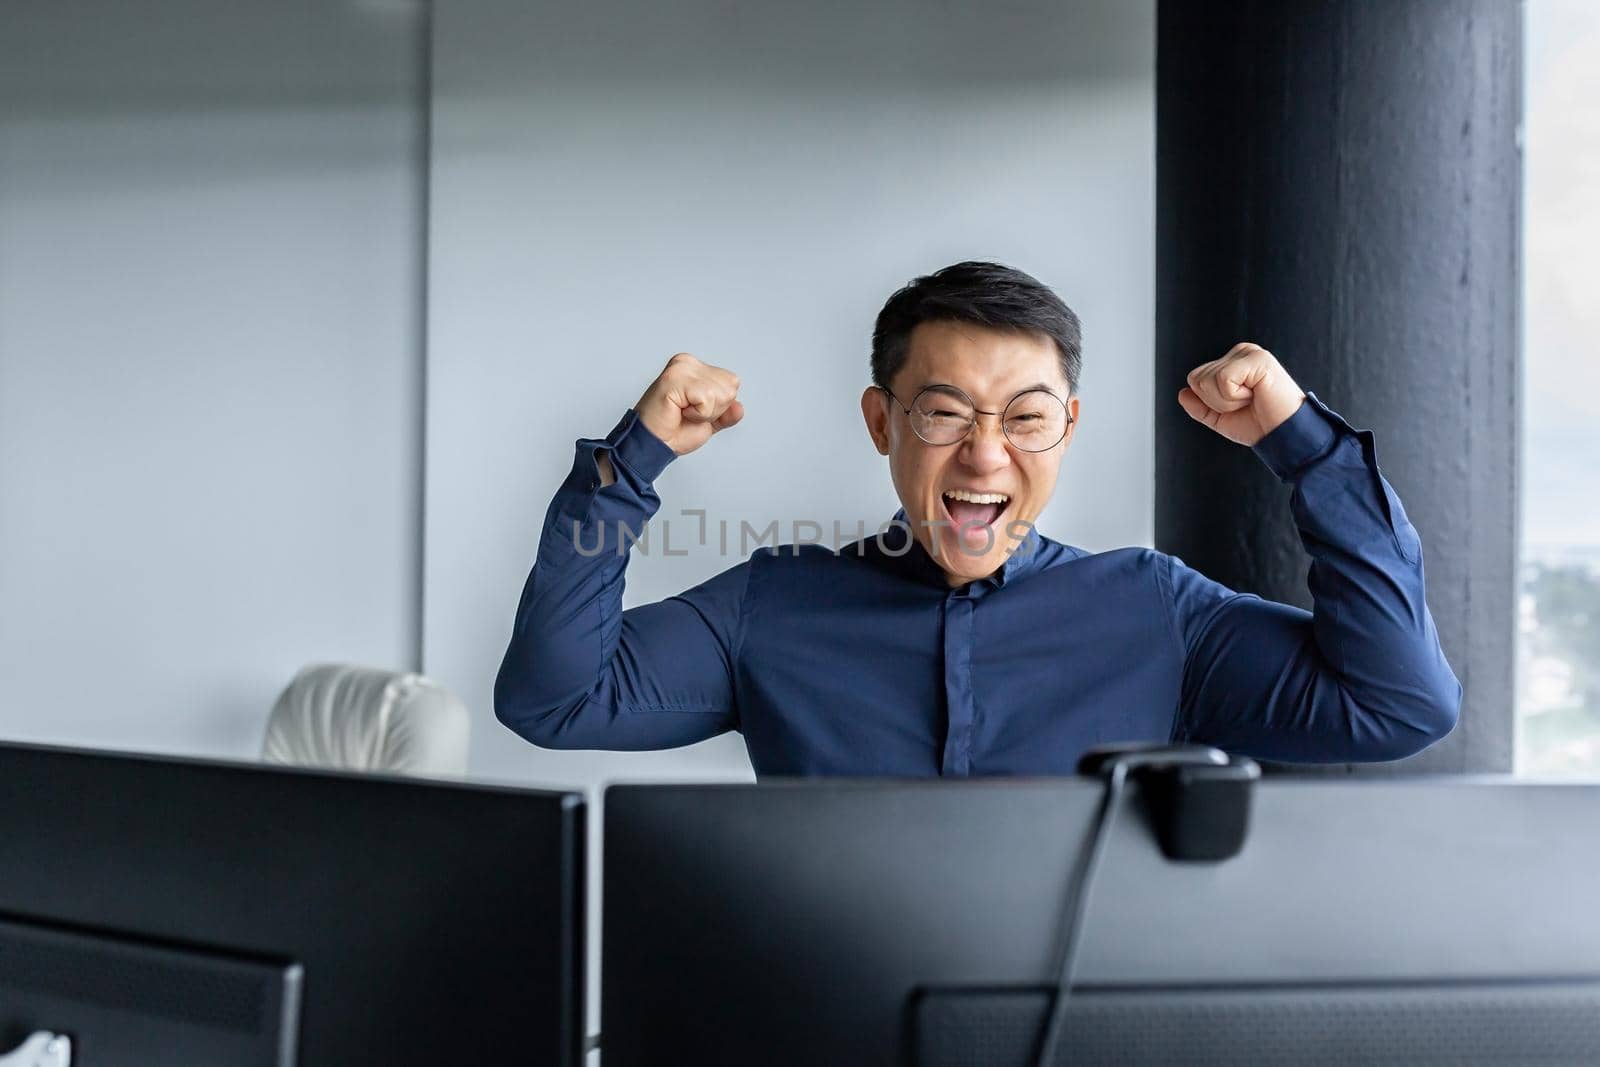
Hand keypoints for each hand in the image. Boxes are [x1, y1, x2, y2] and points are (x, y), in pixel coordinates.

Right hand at [633, 352, 745, 455]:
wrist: (654, 444)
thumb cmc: (673, 432)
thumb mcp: (709, 422)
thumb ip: (726, 413)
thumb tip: (738, 407)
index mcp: (696, 368)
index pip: (732, 382)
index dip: (719, 406)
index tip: (694, 410)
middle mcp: (688, 363)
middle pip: (730, 385)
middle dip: (714, 409)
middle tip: (688, 413)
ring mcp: (681, 368)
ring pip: (721, 392)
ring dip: (704, 412)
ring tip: (683, 412)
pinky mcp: (674, 378)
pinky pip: (706, 398)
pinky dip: (698, 413)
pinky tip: (680, 411)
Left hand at [1177, 342, 1304, 446]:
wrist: (1283, 436)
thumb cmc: (1258, 425)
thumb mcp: (1221, 418)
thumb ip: (1200, 407)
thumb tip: (1182, 393)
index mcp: (1231, 362)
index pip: (1195, 379)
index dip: (1210, 402)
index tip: (1238, 406)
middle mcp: (1240, 352)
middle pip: (1197, 379)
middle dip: (1217, 402)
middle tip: (1247, 404)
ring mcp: (1250, 353)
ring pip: (1208, 380)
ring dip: (1227, 401)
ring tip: (1253, 399)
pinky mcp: (1258, 359)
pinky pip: (1223, 379)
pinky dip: (1235, 397)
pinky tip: (1257, 395)